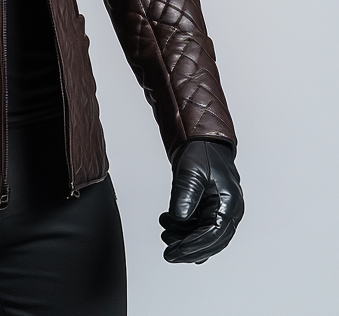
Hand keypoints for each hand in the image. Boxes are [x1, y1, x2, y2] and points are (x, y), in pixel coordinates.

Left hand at [159, 140, 243, 263]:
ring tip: (164, 231)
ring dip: (185, 239)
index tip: (176, 251)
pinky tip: (170, 226)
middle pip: (212, 242)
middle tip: (169, 252)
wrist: (202, 141)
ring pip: (205, 237)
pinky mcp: (209, 210)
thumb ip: (185, 195)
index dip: (194, 245)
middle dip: (189, 249)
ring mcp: (219, 211)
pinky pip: (200, 228)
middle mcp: (228, 211)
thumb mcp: (190, 171)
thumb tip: (180, 218)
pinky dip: (185, 231)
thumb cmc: (202, 152)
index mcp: (230, 203)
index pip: (214, 234)